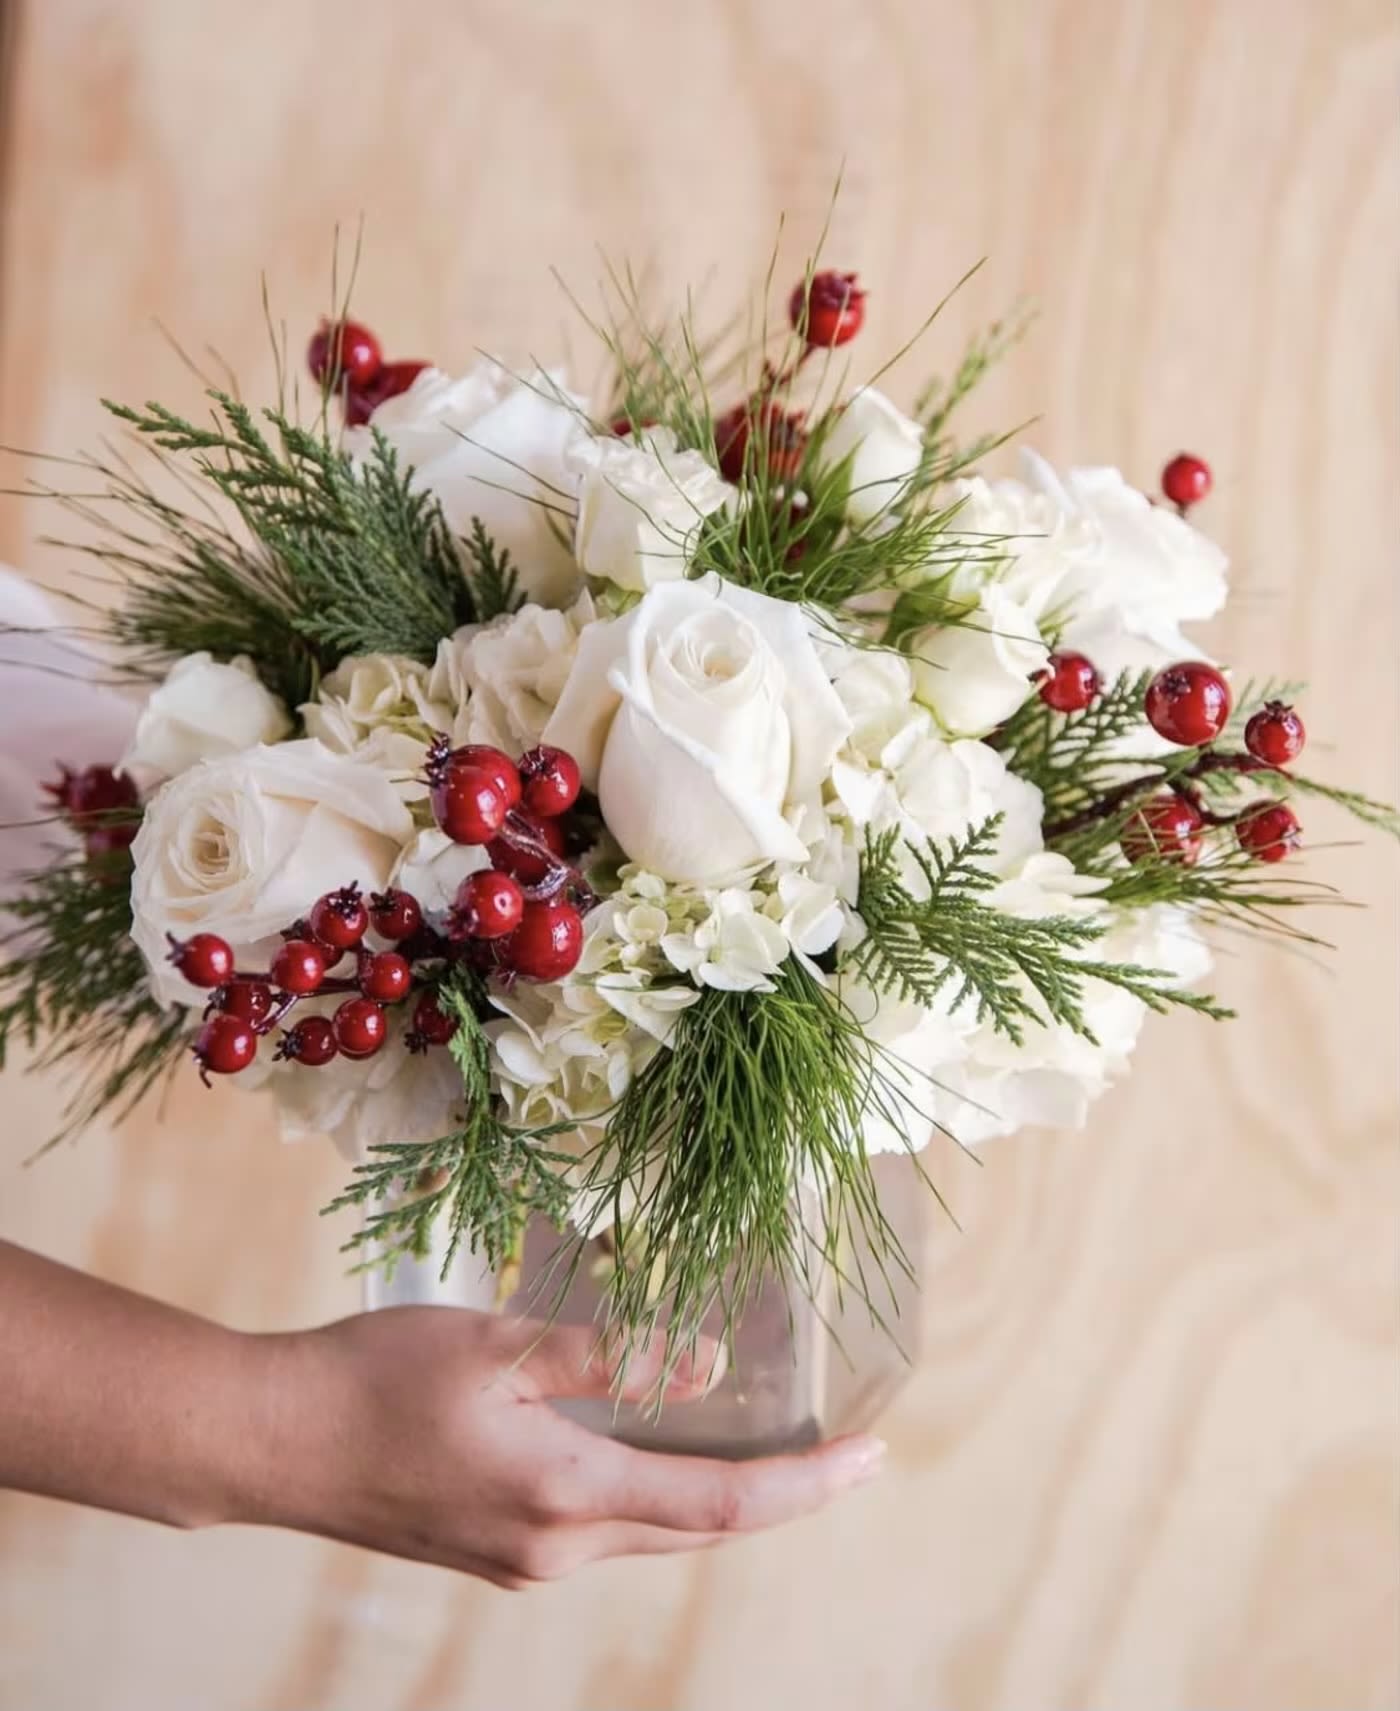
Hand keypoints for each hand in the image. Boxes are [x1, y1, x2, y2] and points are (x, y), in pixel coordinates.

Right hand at [247, 1306, 887, 1587]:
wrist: (271, 1441)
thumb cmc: (378, 1380)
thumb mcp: (502, 1345)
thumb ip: (612, 1355)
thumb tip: (712, 1362)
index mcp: (568, 1498)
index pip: (724, 1503)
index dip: (809, 1483)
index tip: (873, 1457)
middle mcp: (556, 1550)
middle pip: (699, 1529)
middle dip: (780, 1495)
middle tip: (842, 1451)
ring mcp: (523, 1561)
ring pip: (652, 1532)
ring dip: (717, 1496)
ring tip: (768, 1444)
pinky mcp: (494, 1551)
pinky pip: (604, 1530)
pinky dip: (655, 1495)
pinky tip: (657, 1450)